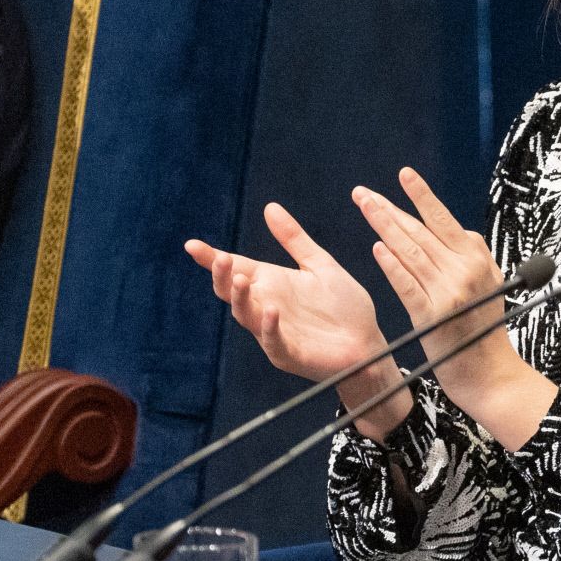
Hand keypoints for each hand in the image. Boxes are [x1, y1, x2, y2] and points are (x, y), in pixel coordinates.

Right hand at [186, 202, 387, 382]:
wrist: (368, 342)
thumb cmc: (344, 307)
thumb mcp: (319, 266)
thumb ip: (294, 240)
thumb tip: (270, 207)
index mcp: (271, 284)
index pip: (236, 268)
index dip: (212, 258)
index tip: (192, 245)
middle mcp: (266, 306)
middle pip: (232, 292)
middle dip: (222, 276)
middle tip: (221, 259)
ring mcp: (274, 332)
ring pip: (246, 315)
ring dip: (241, 298)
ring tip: (241, 278)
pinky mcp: (290, 353)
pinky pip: (273, 340)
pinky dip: (269, 326)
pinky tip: (271, 310)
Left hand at [353, 168, 513, 387]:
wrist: (489, 374)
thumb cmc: (485, 330)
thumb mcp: (489, 284)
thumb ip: (471, 257)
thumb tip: (451, 228)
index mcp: (478, 258)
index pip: (444, 220)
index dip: (422, 196)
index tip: (404, 175)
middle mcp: (465, 270)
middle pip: (421, 231)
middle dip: (390, 208)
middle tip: (364, 193)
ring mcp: (449, 291)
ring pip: (410, 251)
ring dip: (385, 226)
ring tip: (365, 207)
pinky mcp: (433, 315)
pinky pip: (407, 284)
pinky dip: (392, 265)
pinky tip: (377, 248)